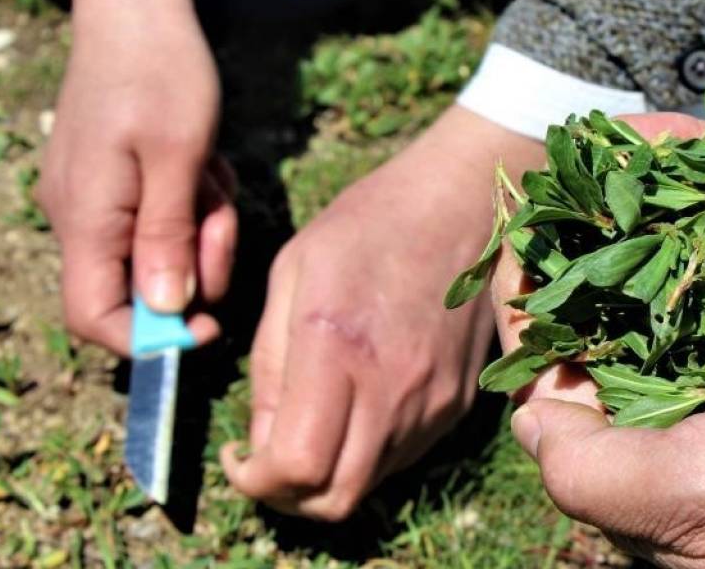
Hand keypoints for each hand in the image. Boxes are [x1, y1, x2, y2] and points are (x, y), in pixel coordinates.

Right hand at [37, 0, 233, 351]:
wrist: (139, 9)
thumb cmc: (161, 73)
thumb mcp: (178, 157)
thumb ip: (168, 237)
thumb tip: (166, 311)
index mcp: (88, 217)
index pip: (93, 317)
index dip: (148, 340)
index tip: (207, 327)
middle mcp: (82, 217)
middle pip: (142, 287)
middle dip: (196, 264)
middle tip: (221, 214)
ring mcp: (99, 200)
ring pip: (163, 252)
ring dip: (203, 227)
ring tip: (212, 175)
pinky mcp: (119, 183)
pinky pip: (163, 219)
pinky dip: (194, 203)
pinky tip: (204, 163)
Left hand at [219, 106, 546, 519]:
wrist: (465, 204)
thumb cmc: (370, 223)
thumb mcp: (292, 273)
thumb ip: (270, 363)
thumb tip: (261, 437)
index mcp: (337, 348)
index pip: (296, 466)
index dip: (255, 479)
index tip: (239, 455)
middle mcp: (392, 388)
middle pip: (334, 499)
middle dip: (288, 496)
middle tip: (268, 460)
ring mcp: (432, 401)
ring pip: (369, 483)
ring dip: (329, 473)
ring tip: (311, 425)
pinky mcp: (457, 402)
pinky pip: (401, 456)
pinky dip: (366, 451)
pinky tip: (354, 404)